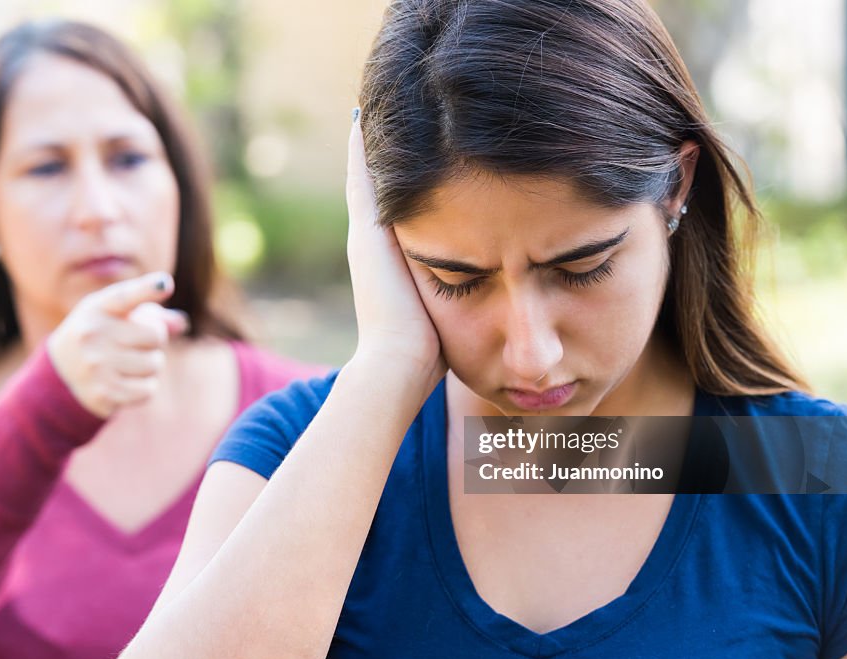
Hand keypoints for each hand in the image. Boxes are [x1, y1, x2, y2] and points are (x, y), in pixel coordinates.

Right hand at [47, 272, 188, 417]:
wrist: (62, 372)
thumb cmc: (103, 335)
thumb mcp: (119, 316)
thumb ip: (153, 315)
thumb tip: (181, 324)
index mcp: (98, 308)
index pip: (125, 296)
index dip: (147, 289)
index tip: (165, 284)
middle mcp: (93, 333)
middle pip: (156, 336)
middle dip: (154, 342)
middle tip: (135, 344)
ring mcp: (96, 364)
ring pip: (155, 365)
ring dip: (151, 366)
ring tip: (129, 363)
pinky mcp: (103, 393)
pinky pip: (148, 390)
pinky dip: (144, 388)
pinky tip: (126, 382)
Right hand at [345, 112, 446, 388]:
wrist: (400, 362)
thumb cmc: (429, 353)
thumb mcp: (446, 315)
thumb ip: (459, 300)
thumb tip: (486, 307)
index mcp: (391, 264)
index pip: (396, 214)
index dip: (401, 186)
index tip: (410, 156)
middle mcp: (372, 245)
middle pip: (377, 189)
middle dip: (382, 157)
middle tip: (383, 119)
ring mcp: (364, 236)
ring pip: (366, 177)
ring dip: (369, 145)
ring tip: (373, 109)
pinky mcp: (364, 231)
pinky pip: (359, 177)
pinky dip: (359, 149)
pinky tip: (360, 117)